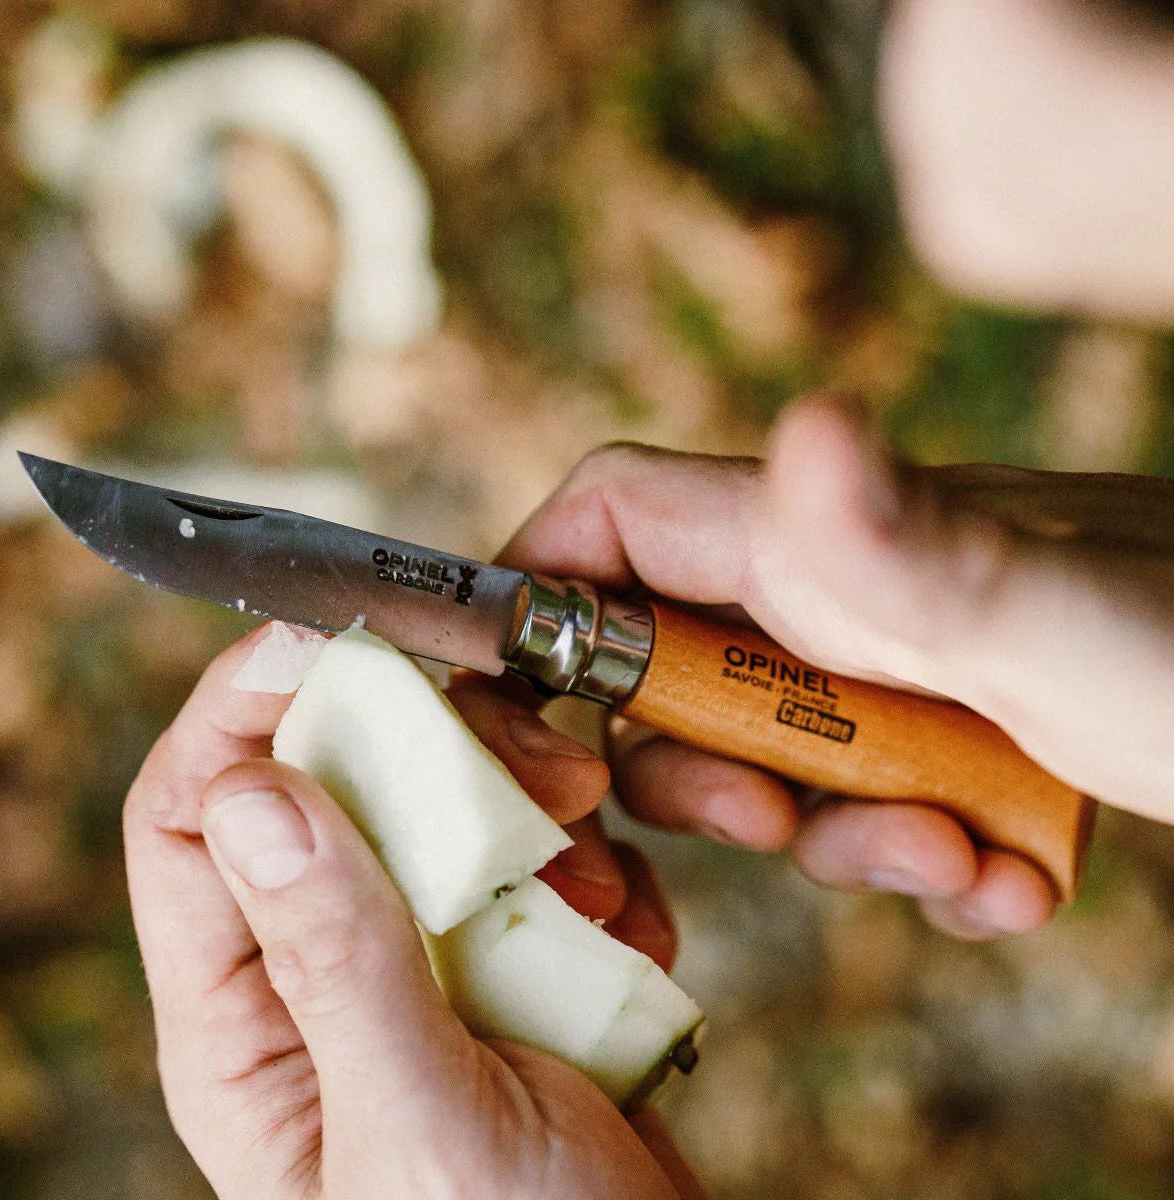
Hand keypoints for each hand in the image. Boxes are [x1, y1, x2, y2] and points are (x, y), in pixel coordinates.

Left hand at [124, 628, 703, 1199]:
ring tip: (598, 862)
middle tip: (543, 763)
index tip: (331, 642)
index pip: (191, 819)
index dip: (241, 712)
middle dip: (437, 745)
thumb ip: (334, 960)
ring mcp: (428, 962)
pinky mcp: (516, 962)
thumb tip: (250, 793)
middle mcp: (325, 975)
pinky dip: (597, 865)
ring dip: (530, 806)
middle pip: (338, 783)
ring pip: (448, 808)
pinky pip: (539, 856)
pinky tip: (629, 928)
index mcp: (249, 1023)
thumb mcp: (412, 1123)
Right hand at [488, 393, 1173, 939]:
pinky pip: (862, 816)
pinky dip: (920, 866)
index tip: (527, 709)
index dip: (536, 596)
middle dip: (698, 777)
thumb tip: (806, 432)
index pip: (608, 525)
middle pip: (662, 676)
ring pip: (766, 767)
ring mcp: (877, 674)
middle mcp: (829, 597)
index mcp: (810, 542)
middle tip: (779, 822)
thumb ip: (905, 542)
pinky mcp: (932, 742)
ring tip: (956, 857)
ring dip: (839, 841)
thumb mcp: (1043, 613)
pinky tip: (1010, 879)